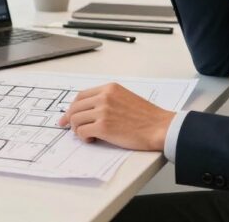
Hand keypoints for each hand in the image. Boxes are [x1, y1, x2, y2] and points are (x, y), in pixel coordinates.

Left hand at [57, 83, 174, 150]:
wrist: (159, 127)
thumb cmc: (147, 117)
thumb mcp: (125, 98)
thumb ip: (107, 100)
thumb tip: (89, 110)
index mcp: (109, 88)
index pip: (81, 96)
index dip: (73, 107)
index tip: (68, 115)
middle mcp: (104, 97)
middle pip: (75, 107)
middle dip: (69, 119)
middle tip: (70, 128)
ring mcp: (103, 111)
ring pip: (75, 119)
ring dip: (78, 129)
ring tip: (88, 135)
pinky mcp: (103, 127)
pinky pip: (82, 131)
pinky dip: (84, 137)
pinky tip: (93, 139)